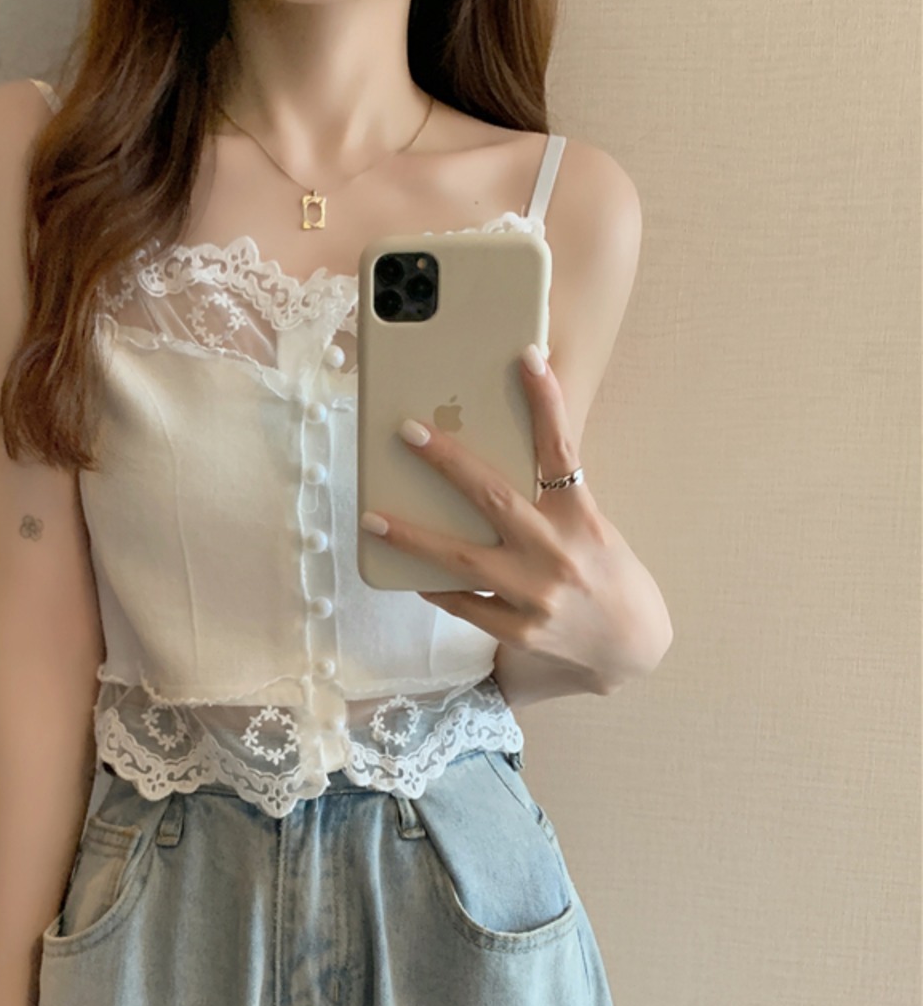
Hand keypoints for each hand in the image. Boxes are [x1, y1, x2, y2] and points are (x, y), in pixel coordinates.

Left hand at [358, 344, 668, 694]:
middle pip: (494, 498)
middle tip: (408, 431)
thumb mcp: (592, 529)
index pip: (562, 451)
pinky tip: (409, 573)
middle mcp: (557, 554)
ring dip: (412, 537)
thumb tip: (491, 468)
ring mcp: (536, 596)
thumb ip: (553, 502)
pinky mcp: (520, 631)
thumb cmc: (609, 576)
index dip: (546, 402)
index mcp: (581, 520)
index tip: (526, 358)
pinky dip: (436, 586)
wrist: (634, 647)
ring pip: (462, 560)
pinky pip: (464, 604)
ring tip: (372, 518)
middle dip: (447, 462)